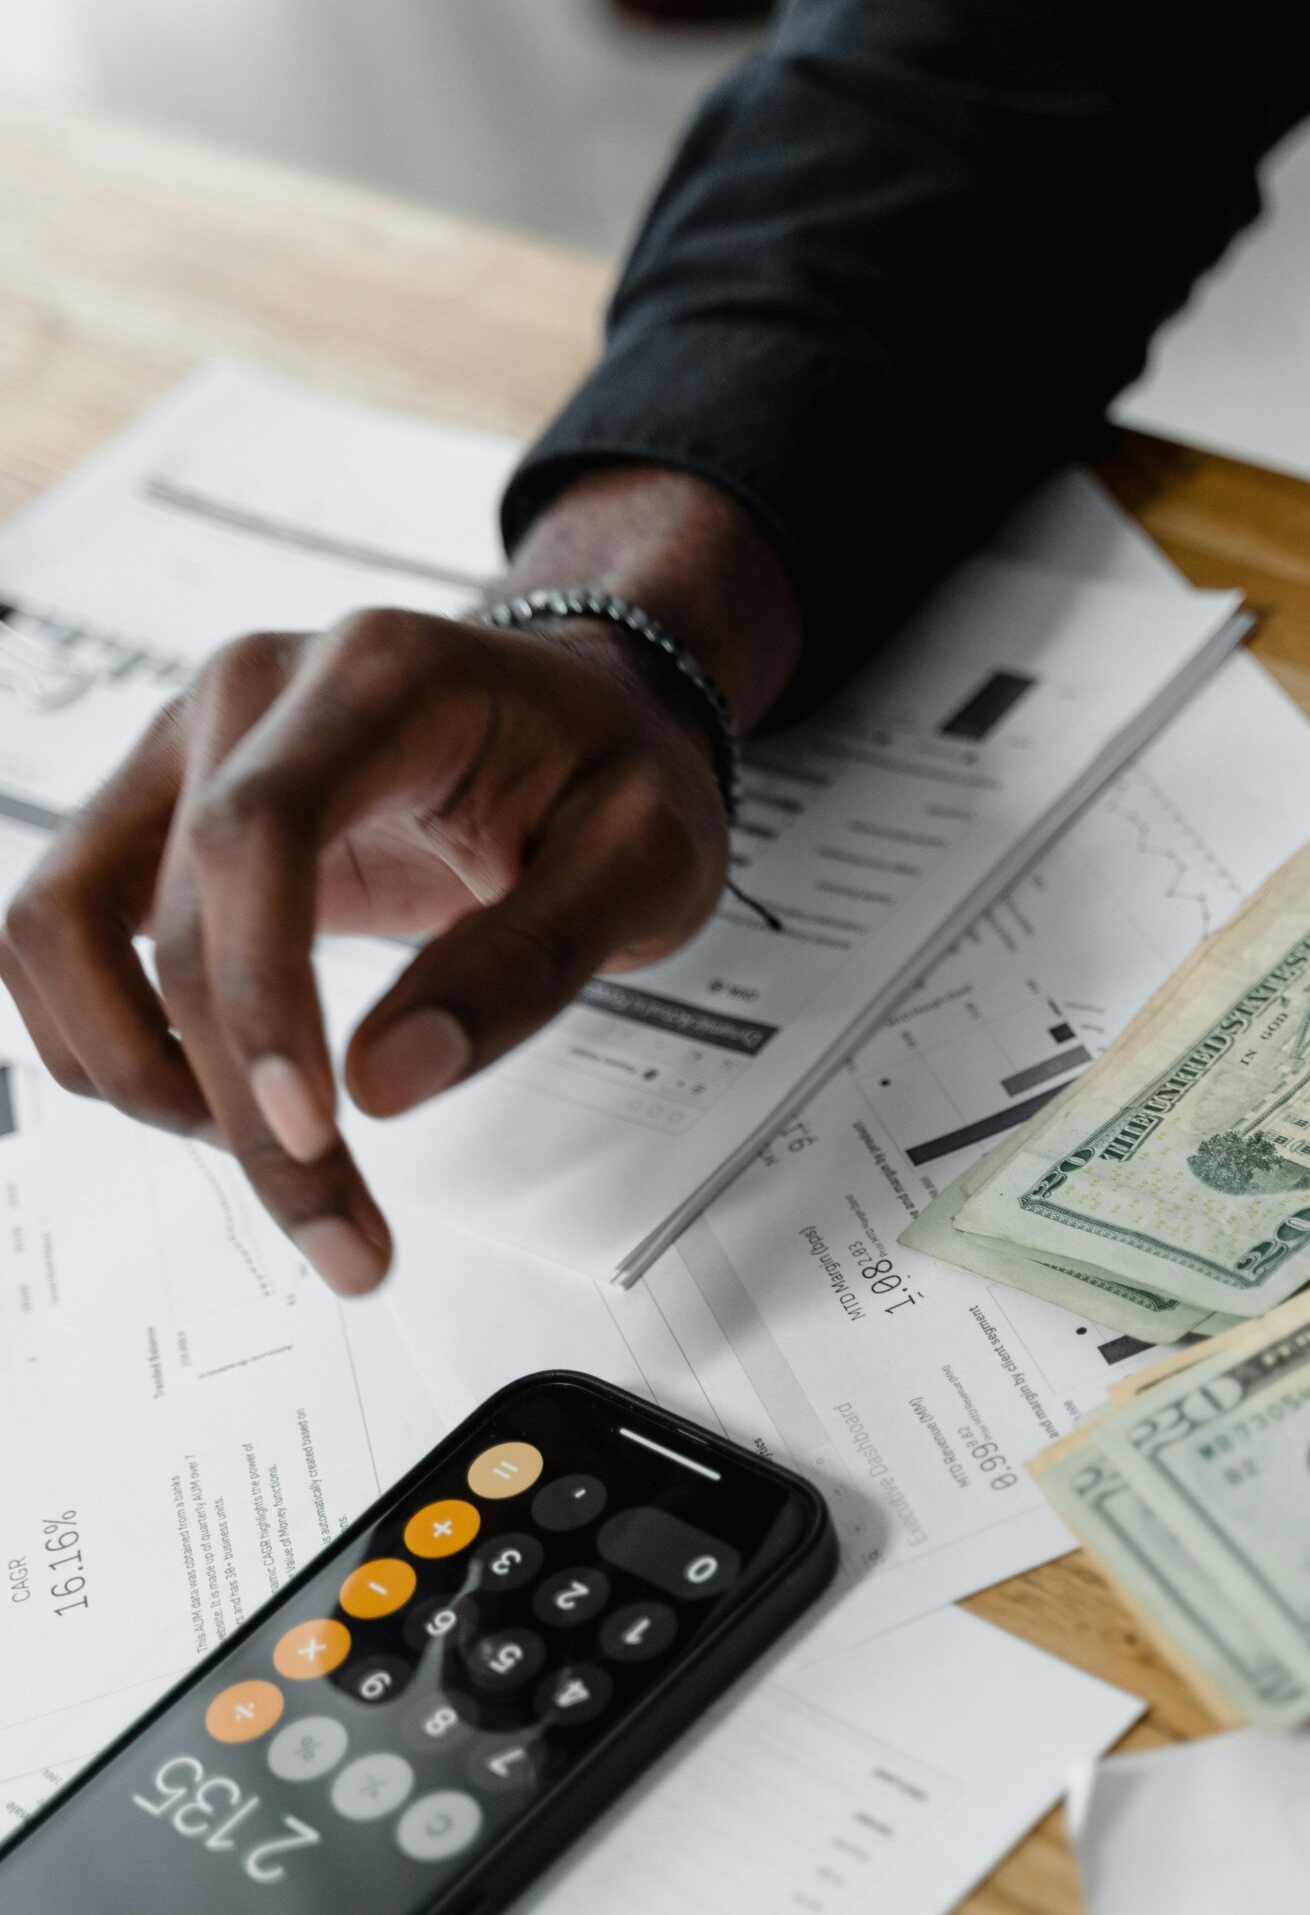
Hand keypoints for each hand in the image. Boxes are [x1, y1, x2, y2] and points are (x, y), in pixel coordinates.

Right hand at [0, 468, 801, 1292]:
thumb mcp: (644, 860)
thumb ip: (528, 961)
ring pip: (65, 932)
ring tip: (280, 1158)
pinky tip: (217, 1101)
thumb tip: (389, 1083)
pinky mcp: (154, 821)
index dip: (261, 994)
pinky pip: (60, 936)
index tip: (313, 1131)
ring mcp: (183, 754)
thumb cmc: (616, 768)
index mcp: (378, 676)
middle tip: (344, 1238)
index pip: (258, 831)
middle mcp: (248, 697)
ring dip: (139, 1079)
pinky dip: (105, 1041)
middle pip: (179, 921)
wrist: (582, 715)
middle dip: (247, 1109)